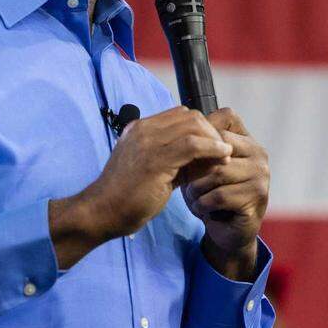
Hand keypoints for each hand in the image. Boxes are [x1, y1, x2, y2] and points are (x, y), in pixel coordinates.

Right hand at [49, 106, 231, 267]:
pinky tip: (222, 158)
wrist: (102, 212)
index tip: (214, 145)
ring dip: (215, 139)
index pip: (179, 115)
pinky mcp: (155, 159)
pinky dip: (212, 148)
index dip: (201, 128)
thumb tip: (202, 157)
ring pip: (193, 126)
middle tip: (223, 150)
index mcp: (138, 129)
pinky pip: (193, 144)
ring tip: (225, 156)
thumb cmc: (125, 197)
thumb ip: (173, 160)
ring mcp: (148, 142)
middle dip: (211, 131)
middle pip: (189, 116)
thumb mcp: (150, 170)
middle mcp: (142, 129)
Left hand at [182, 108, 269, 279]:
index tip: (184, 153)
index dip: (199, 135)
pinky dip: (202, 204)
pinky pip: (220, 196)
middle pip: (217, 146)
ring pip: (217, 172)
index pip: (224, 119)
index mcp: (247, 141)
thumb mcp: (201, 165)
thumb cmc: (210, 193)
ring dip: (196, 187)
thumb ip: (198, 145)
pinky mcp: (257, 199)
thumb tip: (179, 123)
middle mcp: (259, 154)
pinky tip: (200, 208)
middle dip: (195, 164)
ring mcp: (261, 176)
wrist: (226, 231)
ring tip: (193, 195)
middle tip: (183, 178)